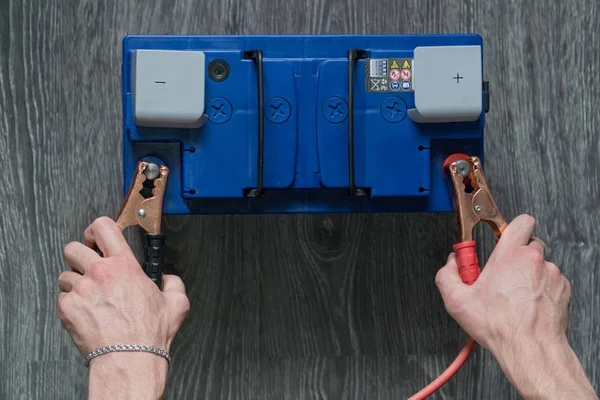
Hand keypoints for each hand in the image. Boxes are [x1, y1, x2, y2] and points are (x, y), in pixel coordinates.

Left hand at [58, 216, 189, 399]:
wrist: (128, 358)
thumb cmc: (149, 334)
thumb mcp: (177, 303)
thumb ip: (173, 283)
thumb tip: (168, 280)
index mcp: (125, 266)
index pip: (103, 227)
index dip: (96, 229)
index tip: (97, 237)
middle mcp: (99, 273)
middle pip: (73, 248)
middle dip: (80, 255)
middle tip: (89, 265)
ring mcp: (81, 290)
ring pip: (65, 274)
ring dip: (75, 282)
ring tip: (89, 295)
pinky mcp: (68, 308)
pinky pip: (62, 298)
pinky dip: (71, 304)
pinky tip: (86, 312)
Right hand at [436, 214, 597, 398]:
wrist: (530, 348)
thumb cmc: (500, 326)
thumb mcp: (456, 301)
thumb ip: (446, 275)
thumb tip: (451, 264)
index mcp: (509, 254)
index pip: (520, 221)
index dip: (510, 228)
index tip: (499, 240)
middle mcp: (534, 259)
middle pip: (528, 243)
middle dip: (515, 255)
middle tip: (502, 273)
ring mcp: (552, 274)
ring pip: (539, 264)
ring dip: (528, 274)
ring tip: (514, 295)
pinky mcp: (563, 289)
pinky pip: (550, 280)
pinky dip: (540, 288)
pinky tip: (527, 303)